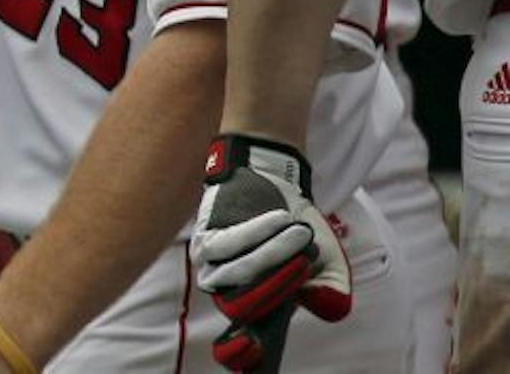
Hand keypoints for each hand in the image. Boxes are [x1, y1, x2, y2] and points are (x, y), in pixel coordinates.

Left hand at [194, 135, 349, 370]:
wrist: (276, 182)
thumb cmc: (300, 230)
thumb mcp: (328, 263)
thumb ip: (332, 289)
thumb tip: (328, 306)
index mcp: (262, 308)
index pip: (247, 345)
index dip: (245, 357)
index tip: (253, 358)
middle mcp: (233, 294)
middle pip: (242, 311)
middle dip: (272, 291)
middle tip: (303, 266)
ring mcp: (216, 267)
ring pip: (238, 275)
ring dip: (272, 255)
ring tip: (300, 233)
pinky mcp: (206, 239)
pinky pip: (228, 244)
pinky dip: (257, 233)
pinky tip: (280, 219)